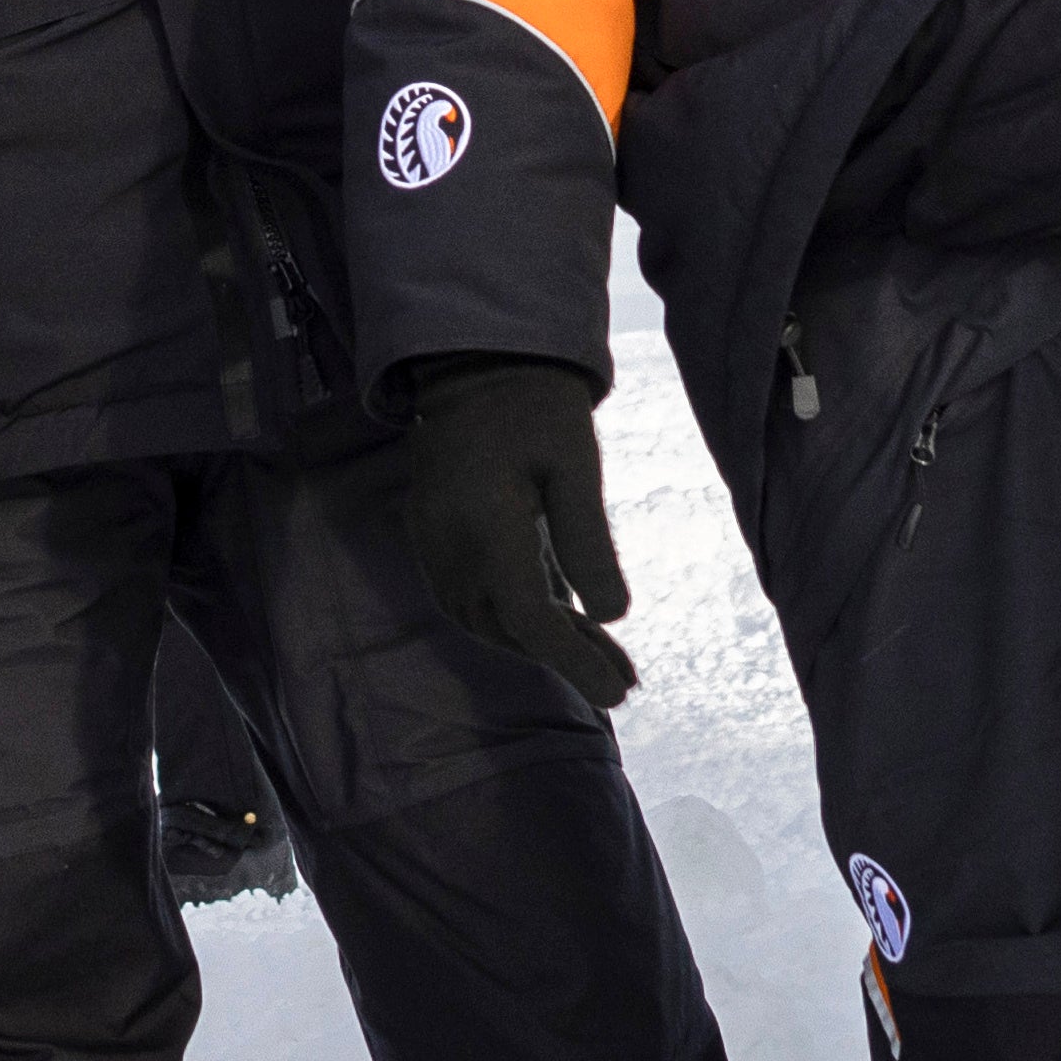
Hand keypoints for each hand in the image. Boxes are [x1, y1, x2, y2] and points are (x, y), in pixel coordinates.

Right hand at [397, 356, 637, 705]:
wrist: (475, 368)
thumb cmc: (536, 409)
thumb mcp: (578, 464)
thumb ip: (589, 540)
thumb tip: (614, 616)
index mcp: (487, 522)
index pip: (525, 613)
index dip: (571, 659)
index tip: (616, 691)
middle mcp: (450, 544)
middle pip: (505, 628)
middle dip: (564, 660)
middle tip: (624, 682)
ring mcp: (436, 544)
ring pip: (487, 620)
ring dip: (541, 644)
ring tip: (604, 661)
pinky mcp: (437, 541)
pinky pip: (475, 598)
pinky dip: (517, 620)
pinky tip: (565, 623)